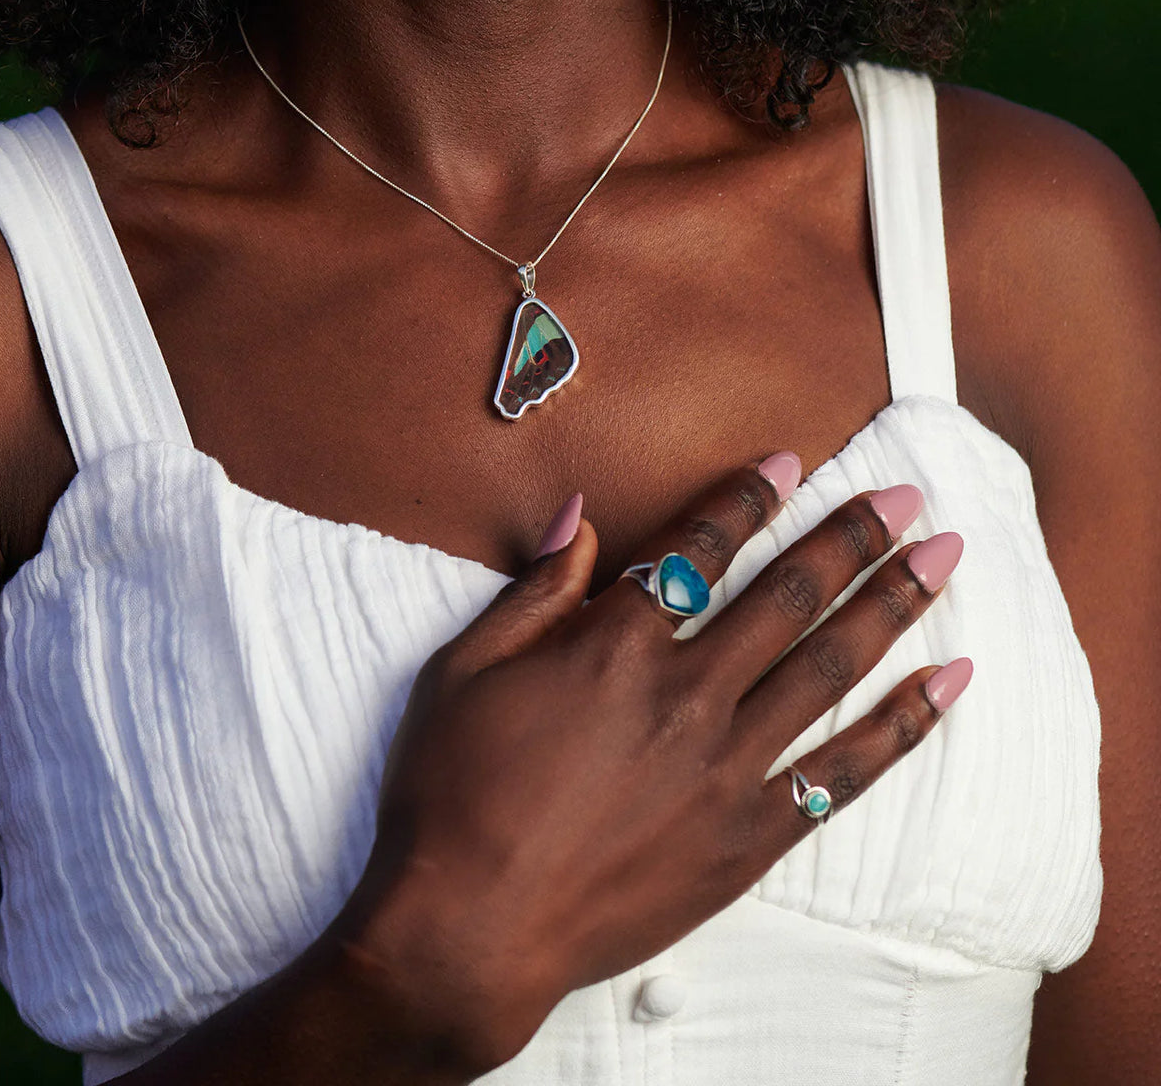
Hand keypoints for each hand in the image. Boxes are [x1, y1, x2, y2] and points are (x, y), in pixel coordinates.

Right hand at [343, 457, 965, 1072]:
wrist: (468, 933)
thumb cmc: (452, 797)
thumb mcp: (463, 673)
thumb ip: (534, 592)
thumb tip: (579, 520)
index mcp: (612, 649)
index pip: (697, 550)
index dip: (746, 499)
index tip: (789, 463)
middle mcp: (684, 697)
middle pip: (787, 598)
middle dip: (851, 537)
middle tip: (907, 497)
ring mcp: (723, 769)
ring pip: (827, 669)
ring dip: (891, 606)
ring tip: (943, 559)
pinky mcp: (746, 838)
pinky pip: (840, 773)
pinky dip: (901, 726)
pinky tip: (944, 685)